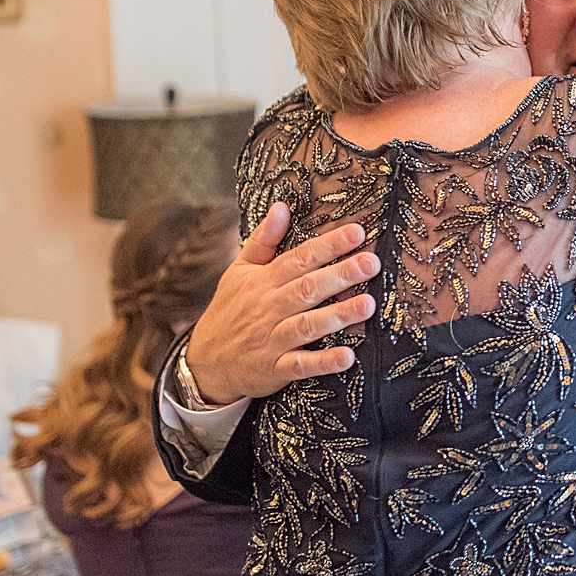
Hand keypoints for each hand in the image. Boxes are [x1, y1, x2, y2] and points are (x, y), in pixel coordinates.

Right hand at [185, 204, 378, 406]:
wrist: (204, 362)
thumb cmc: (230, 311)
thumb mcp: (239, 272)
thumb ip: (263, 240)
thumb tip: (281, 206)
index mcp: (263, 282)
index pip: (299, 258)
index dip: (329, 245)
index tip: (357, 232)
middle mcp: (268, 308)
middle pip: (307, 288)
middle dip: (341, 275)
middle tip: (371, 263)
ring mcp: (271, 340)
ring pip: (307, 325)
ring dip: (338, 315)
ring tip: (368, 304)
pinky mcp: (274, 369)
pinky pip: (300, 365)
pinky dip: (323, 362)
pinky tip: (347, 356)